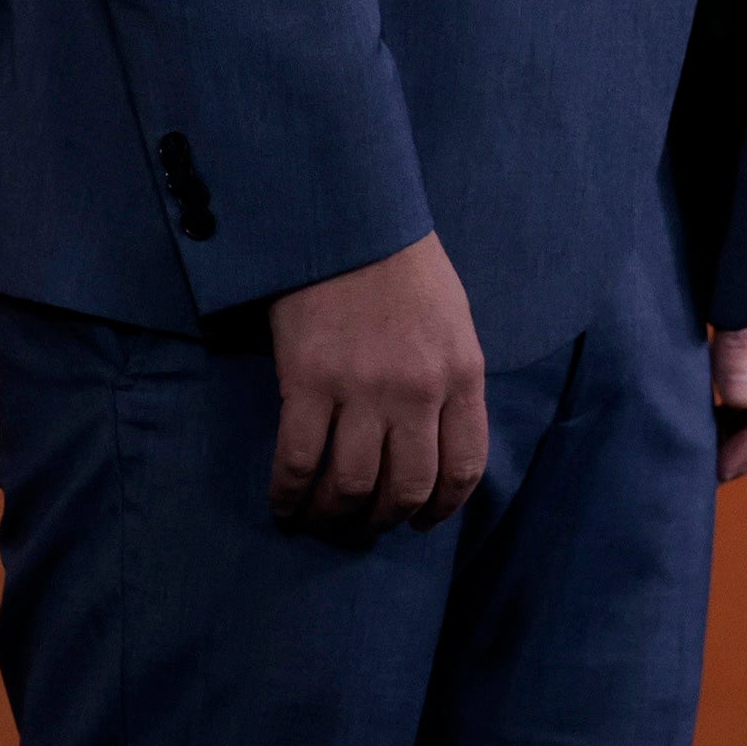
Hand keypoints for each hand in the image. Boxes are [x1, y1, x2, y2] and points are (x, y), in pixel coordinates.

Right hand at [267, 233, 486, 539]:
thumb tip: (438, 438)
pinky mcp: (307, 381)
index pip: (463, 467)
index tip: (420, 522)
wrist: (349, 220)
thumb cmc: (404, 267)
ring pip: (353, 486)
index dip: (441, 508)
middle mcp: (418, 391)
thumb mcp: (454, 322)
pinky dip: (289, 494)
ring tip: (322, 519)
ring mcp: (362, 389)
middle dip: (384, 519)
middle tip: (364, 526)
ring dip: (336, 516)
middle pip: (407, 488)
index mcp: (461, 374)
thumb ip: (453, 380)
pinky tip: (284, 505)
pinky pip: (298, 460)